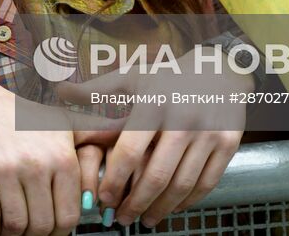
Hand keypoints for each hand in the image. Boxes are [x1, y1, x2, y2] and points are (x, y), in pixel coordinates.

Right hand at [0, 71, 84, 235]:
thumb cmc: (22, 120)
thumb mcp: (62, 125)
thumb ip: (93, 136)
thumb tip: (120, 134)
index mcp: (61, 156)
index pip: (68, 216)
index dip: (59, 231)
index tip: (52, 230)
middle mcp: (36, 162)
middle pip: (41, 225)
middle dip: (35, 234)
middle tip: (29, 230)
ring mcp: (5, 167)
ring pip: (14, 226)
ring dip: (12, 232)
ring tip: (11, 224)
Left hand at [58, 48, 244, 227]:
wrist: (220, 69)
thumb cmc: (167, 77)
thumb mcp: (133, 78)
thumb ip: (97, 89)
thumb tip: (58, 90)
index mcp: (155, 104)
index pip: (130, 152)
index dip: (115, 180)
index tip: (104, 199)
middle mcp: (184, 120)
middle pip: (156, 175)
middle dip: (136, 203)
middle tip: (121, 219)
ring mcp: (210, 134)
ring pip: (182, 184)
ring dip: (161, 208)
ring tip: (145, 219)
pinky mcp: (229, 144)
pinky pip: (207, 182)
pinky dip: (188, 200)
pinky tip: (173, 207)